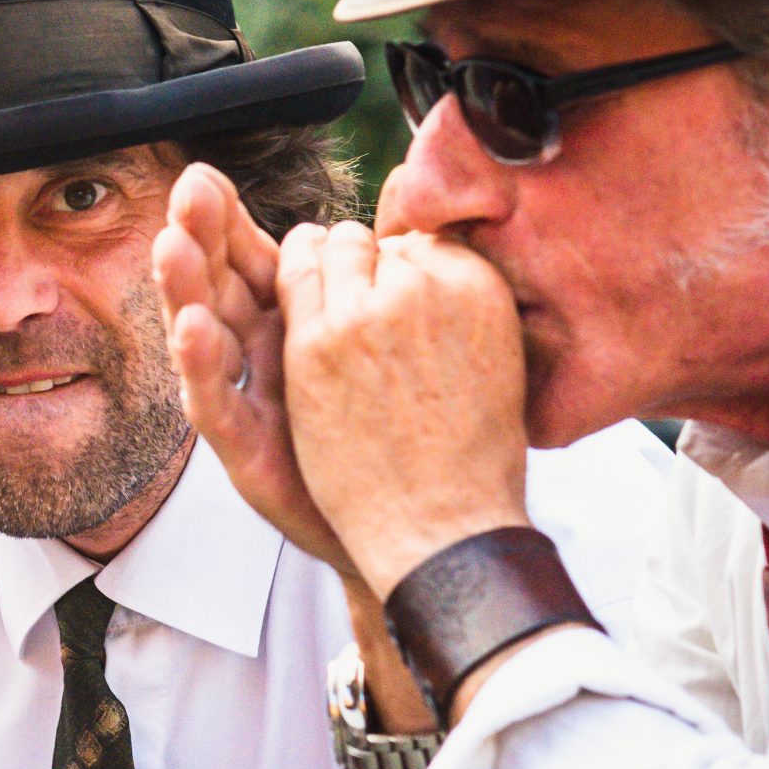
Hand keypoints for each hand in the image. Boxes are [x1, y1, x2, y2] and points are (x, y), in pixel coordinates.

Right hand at [152, 164, 356, 579]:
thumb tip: (389, 205)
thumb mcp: (384, 341)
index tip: (204, 175)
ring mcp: (248, 402)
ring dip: (184, 287)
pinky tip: (191, 327)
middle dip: (197, 237)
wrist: (410, 525)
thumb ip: (371, 280)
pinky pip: (217, 402)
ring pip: (202, 334)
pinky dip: (201, 365)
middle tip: (184, 193)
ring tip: (171, 244)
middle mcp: (259, 357)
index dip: (224, 219)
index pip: (249, 258)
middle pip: (217, 284)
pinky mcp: (246, 450)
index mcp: (291, 323)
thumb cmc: (395, 437)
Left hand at [278, 225, 530, 599]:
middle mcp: (421, 286)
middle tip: (351, 300)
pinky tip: (274, 293)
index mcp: (475, 286)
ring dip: (318, 264)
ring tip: (316, 292)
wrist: (444, 525)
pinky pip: (289, 281)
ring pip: (328, 252)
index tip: (391, 296)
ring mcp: (362, 312)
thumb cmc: (470, 458)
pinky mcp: (314, 342)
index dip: (397, 269)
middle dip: (356, 264)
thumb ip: (459, 308)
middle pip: (368, 242)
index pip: (418, 245)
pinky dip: (284, 280)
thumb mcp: (494, 362)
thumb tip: (428, 272)